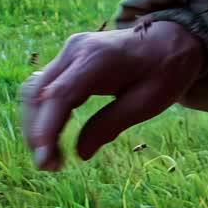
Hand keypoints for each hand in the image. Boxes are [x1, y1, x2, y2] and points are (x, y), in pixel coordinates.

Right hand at [20, 20, 203, 170]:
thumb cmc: (166, 71)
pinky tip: (54, 138)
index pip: (59, 95)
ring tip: (51, 159)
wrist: (171, 40)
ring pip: (36, 91)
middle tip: (49, 167)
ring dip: (37, 125)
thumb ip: (111, 125)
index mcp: (97, 59)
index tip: (45, 160)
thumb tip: (80, 153)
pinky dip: (45, 114)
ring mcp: (69, 52)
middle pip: (39, 93)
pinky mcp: (69, 59)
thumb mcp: (147, 103)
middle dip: (37, 132)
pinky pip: (47, 87)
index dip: (46, 129)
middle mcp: (75, 50)